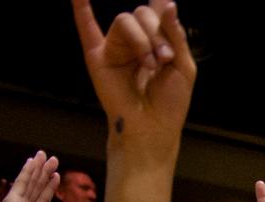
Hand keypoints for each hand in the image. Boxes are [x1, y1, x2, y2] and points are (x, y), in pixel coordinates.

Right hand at [73, 0, 196, 152]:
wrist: (153, 126)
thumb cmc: (170, 101)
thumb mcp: (183, 65)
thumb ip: (175, 34)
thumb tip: (168, 3)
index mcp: (157, 40)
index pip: (158, 12)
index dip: (161, 7)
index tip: (166, 3)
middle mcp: (135, 40)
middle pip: (142, 14)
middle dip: (157, 33)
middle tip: (165, 59)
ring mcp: (115, 46)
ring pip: (124, 20)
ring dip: (143, 38)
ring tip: (151, 63)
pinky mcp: (98, 56)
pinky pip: (86, 28)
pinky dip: (81, 10)